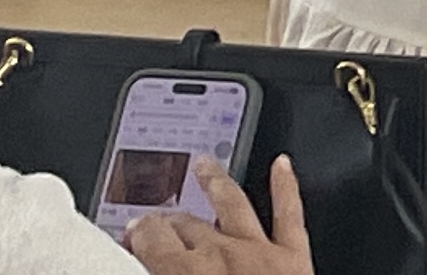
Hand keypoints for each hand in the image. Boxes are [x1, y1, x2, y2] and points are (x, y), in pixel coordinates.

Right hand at [123, 158, 311, 273]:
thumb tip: (147, 266)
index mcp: (185, 273)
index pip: (151, 240)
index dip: (138, 234)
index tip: (132, 232)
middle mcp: (221, 254)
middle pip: (186, 224)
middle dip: (168, 219)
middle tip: (156, 218)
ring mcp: (259, 249)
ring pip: (233, 203)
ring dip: (215, 182)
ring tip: (204, 165)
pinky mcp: (294, 255)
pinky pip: (290, 212)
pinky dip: (287, 184)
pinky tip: (283, 164)